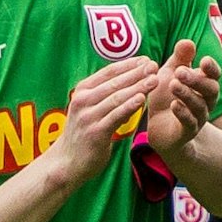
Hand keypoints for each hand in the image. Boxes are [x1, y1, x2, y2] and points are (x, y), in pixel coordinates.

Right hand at [41, 57, 153, 188]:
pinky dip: (129, 106)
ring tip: (154, 80)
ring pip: (117, 97)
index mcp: (82, 91)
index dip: (128, 64)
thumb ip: (106, 96)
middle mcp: (83, 100)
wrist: (67, 162)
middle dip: (136, 73)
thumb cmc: (83, 134)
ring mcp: (88, 116)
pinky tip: (142, 99)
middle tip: (154, 65)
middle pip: (114, 83)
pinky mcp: (95, 132)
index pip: (108, 72)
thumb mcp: (90, 109)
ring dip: (137, 87)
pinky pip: (115, 115)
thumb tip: (131, 81)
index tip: (146, 59)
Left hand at [144, 40, 220, 152]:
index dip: (211, 68)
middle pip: (210, 89)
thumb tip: (187, 41)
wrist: (160, 128)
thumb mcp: (170, 74)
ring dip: (187, 94)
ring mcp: (198, 117)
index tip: (204, 60)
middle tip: (180, 71)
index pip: (214, 75)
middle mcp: (206, 101)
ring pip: (199, 105)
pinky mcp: (187, 131)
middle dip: (196, 79)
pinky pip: (189, 122)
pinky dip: (183, 113)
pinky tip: (174, 104)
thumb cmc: (167, 96)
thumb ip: (179, 59)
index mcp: (204, 84)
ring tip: (173, 85)